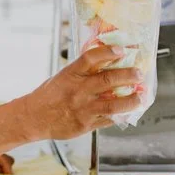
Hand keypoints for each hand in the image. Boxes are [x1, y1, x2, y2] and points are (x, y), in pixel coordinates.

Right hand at [26, 45, 142, 140]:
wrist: (33, 118)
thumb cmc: (49, 95)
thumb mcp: (63, 76)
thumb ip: (83, 71)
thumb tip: (108, 61)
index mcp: (71, 74)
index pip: (91, 58)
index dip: (108, 52)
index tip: (122, 50)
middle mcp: (78, 90)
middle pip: (107, 80)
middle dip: (128, 76)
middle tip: (139, 73)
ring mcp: (83, 108)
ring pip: (113, 104)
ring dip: (131, 100)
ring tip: (141, 97)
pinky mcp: (85, 124)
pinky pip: (108, 120)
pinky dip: (120, 115)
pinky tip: (128, 111)